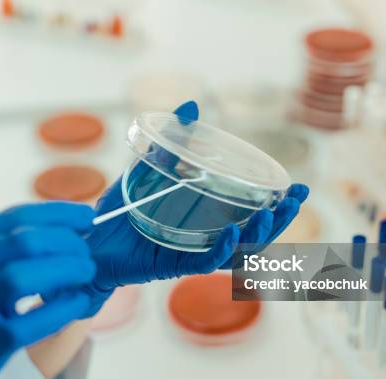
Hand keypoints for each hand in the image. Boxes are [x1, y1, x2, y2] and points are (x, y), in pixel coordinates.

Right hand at [0, 202, 99, 378]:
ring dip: (69, 271)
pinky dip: (64, 309)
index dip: (60, 213)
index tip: (86, 217)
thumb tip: (55, 236)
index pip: (18, 216)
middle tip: (86, 253)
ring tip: (85, 273)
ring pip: (30, 275)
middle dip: (69, 243)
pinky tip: (78, 303)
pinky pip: (34, 321)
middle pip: (29, 241)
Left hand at [86, 101, 308, 290]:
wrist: (88, 239)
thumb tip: (192, 105)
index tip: (297, 188)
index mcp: (205, 215)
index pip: (249, 210)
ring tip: (270, 214)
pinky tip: (232, 232)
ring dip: (258, 233)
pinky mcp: (175, 264)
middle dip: (278, 218)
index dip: (276, 201)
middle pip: (253, 232)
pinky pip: (205, 260)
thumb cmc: (119, 207)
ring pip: (237, 250)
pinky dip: (222, 249)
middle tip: (295, 200)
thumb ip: (171, 142)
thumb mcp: (147, 168)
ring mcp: (192, 250)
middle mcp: (205, 235)